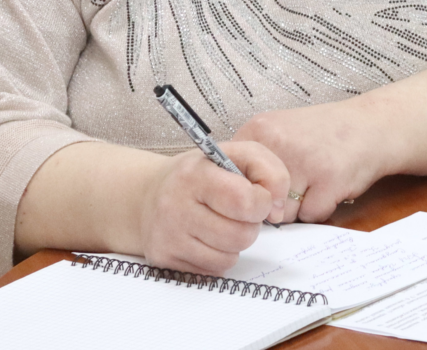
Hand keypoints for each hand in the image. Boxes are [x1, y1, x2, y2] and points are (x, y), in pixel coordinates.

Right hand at [136, 142, 287, 272]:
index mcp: (195, 175)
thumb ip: (271, 172)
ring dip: (235, 242)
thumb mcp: (239, 154)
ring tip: (222, 223)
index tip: (259, 196)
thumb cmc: (204, 173)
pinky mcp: (165, 261)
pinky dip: (219, 257)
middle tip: (239, 212)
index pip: (244, 201)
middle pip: (240, 235)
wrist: (150, 194)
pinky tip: (207, 238)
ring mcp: (168, 238)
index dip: (263, 201)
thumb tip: (276, 211)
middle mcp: (175, 207)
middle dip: (250, 224)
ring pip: (229, 257)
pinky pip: (213, 271)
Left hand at [234, 99, 385, 223]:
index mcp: (260, 129)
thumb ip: (256, 164)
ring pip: (283, 213)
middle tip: (301, 177)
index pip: (231, 181)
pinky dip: (322, 208)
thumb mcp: (281, 134)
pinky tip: (332, 185)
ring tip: (318, 180)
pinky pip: (310, 216)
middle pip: (257, 200)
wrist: (372, 124)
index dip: (249, 192)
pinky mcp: (330, 179)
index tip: (266, 186)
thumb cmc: (324, 134)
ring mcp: (305, 160)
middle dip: (277, 201)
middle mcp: (279, 142)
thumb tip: (243, 209)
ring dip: (300, 206)